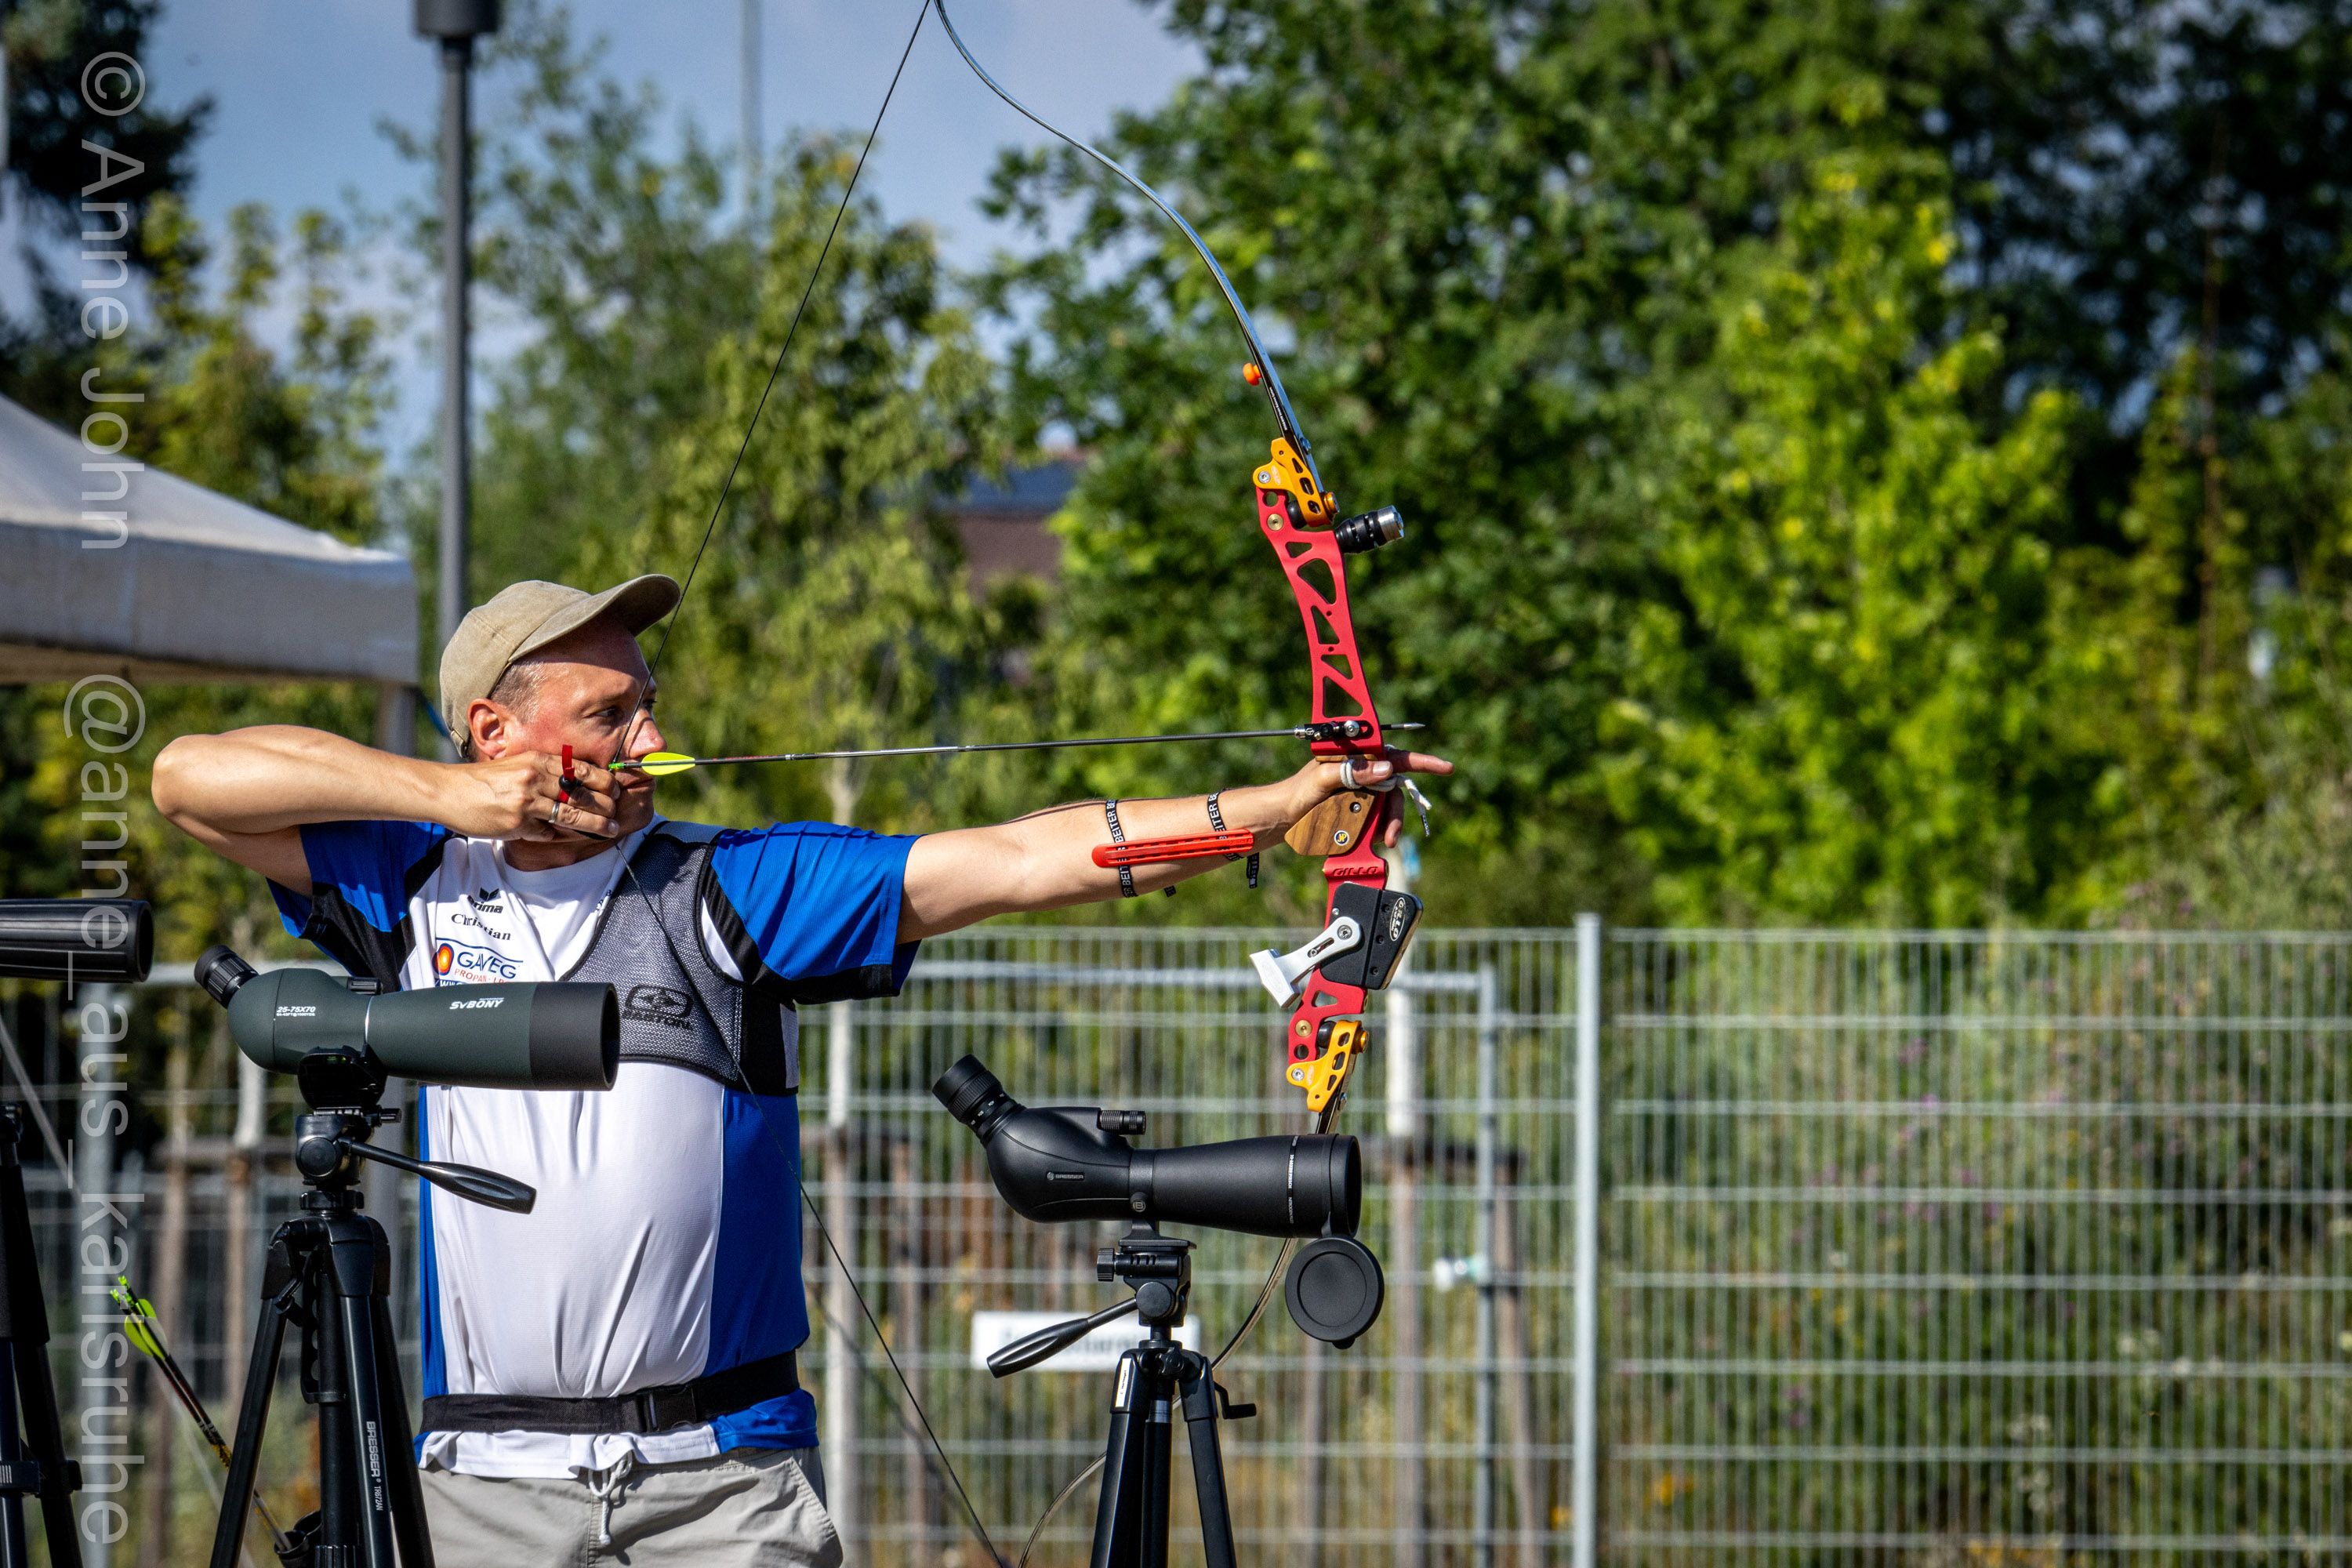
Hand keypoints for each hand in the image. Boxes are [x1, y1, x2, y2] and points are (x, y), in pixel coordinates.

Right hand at [446, 751, 625, 842]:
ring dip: (594, 825)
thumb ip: (545, 771)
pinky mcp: (518, 823)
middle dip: (604, 806)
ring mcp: (527, 802)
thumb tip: (577, 781)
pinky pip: (547, 833)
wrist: (450, 791)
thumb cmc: (485, 780)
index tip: (617, 790)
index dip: (604, 781)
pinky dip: (557, 835)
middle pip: (581, 794)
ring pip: (571, 816)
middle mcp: (534, 778)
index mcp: (537, 761)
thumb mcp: (517, 765)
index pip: (581, 770)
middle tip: (616, 815)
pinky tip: (566, 837)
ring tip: (610, 830)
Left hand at [1282, 747, 1452, 846]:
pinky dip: (1377, 830)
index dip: (1422, 761)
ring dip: (1388, 824)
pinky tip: (1370, 839)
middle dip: (1397, 811)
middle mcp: (1363, 772)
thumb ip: (1353, 771)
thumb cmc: (1297, 792)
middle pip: (1395, 787)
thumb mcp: (1322, 779)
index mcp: (1357, 755)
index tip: (1445, 768)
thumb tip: (1388, 769)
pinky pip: (1377, 820)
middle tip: (1391, 836)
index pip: (1394, 754)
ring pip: (1388, 806)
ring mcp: (1362, 792)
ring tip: (1381, 841)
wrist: (1282, 819)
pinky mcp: (1358, 810)